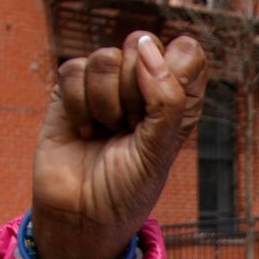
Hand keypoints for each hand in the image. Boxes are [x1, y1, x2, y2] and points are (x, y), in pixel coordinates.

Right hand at [30, 32, 207, 258]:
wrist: (81, 215)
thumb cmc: (128, 189)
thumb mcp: (159, 150)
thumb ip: (166, 98)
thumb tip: (147, 46)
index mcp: (178, 99)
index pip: (188, 52)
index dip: (173, 69)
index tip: (158, 109)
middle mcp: (144, 86)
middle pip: (143, 43)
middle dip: (134, 88)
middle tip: (130, 126)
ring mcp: (107, 85)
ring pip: (106, 56)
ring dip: (105, 102)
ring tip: (105, 131)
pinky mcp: (71, 90)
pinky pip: (74, 69)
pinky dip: (78, 104)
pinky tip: (83, 130)